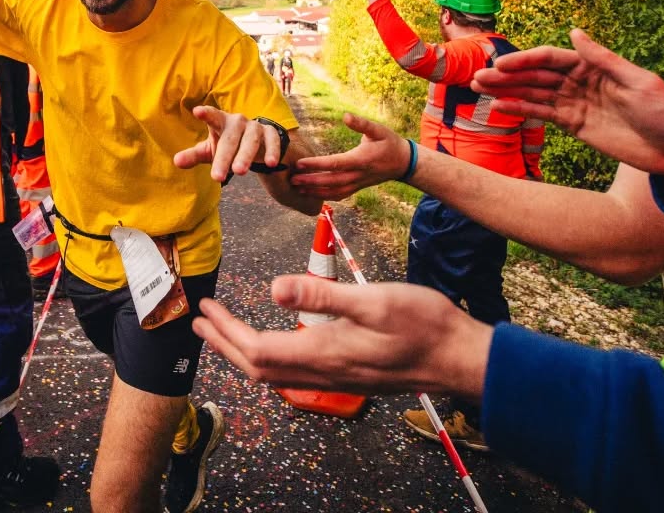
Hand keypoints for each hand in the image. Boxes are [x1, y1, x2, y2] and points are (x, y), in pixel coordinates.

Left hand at [173, 106, 283, 181]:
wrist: (255, 143)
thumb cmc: (227, 145)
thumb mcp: (209, 150)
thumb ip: (193, 155)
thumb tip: (176, 161)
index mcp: (221, 122)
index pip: (213, 116)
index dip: (206, 113)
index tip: (197, 111)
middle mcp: (238, 122)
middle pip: (230, 139)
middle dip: (224, 158)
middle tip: (217, 177)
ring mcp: (255, 127)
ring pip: (251, 140)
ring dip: (245, 156)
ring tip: (238, 172)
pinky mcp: (271, 133)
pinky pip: (272, 140)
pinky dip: (272, 151)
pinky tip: (271, 164)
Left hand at [193, 275, 492, 398]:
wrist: (461, 358)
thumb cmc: (424, 325)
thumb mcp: (373, 300)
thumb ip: (321, 294)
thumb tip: (273, 288)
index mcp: (323, 351)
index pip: (257, 349)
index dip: (226, 331)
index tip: (206, 310)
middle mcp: (324, 370)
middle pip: (258, 367)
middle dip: (225, 345)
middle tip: (202, 322)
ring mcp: (338, 376)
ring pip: (276, 374)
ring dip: (244, 353)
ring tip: (227, 333)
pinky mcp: (350, 374)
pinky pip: (295, 374)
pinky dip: (272, 359)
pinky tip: (277, 344)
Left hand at [291, 112, 408, 196]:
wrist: (403, 163)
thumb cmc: (390, 143)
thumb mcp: (379, 130)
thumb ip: (362, 124)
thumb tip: (345, 116)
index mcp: (360, 160)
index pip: (334, 164)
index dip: (316, 165)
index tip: (299, 163)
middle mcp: (357, 175)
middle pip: (330, 181)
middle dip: (310, 181)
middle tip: (291, 179)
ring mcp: (357, 183)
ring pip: (333, 191)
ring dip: (314, 191)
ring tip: (296, 188)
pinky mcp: (357, 187)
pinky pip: (340, 195)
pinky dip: (325, 196)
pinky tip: (312, 194)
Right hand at [472, 28, 663, 181]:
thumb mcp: (639, 83)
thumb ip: (603, 60)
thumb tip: (573, 33)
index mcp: (596, 66)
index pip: (552, 59)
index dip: (526, 60)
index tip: (502, 65)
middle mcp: (582, 81)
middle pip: (537, 75)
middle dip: (508, 75)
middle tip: (478, 77)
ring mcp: (576, 103)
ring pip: (535, 93)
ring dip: (507, 91)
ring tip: (479, 89)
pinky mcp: (575, 125)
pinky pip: (543, 115)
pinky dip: (521, 110)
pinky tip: (500, 108)